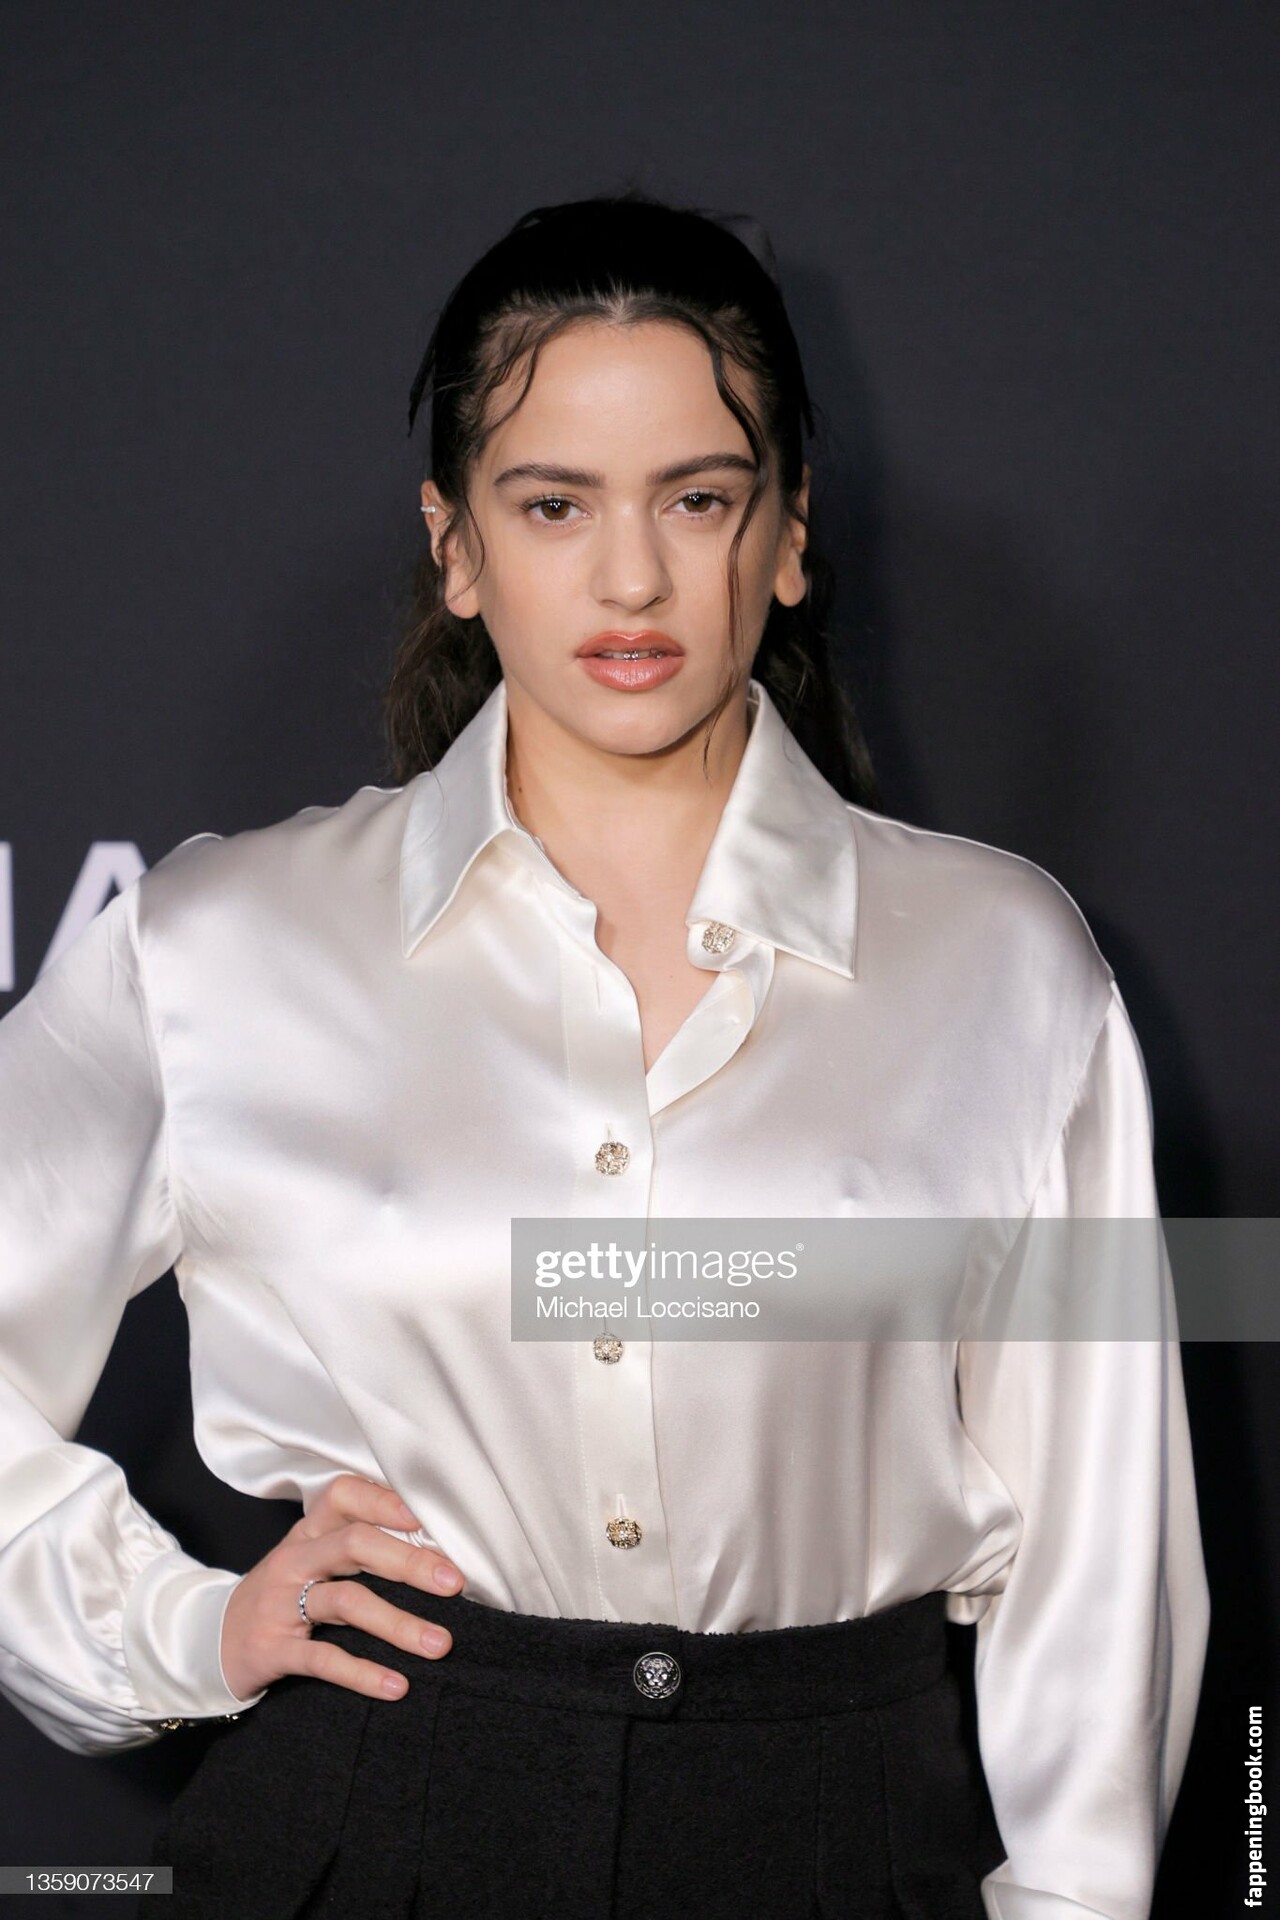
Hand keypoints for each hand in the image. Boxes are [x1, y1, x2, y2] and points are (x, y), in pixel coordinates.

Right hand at [219, 1474, 464, 1702]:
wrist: (210, 1642)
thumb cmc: (280, 1595)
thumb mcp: (310, 1561)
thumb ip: (357, 1548)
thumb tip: (434, 1550)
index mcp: (308, 1531)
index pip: (344, 1495)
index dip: (385, 1501)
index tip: (428, 1518)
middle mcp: (295, 1559)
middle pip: (355, 1544)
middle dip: (409, 1562)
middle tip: (454, 1583)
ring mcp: (280, 1602)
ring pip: (346, 1602)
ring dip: (398, 1624)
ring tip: (440, 1644)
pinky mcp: (272, 1648)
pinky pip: (323, 1658)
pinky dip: (362, 1673)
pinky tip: (397, 1686)